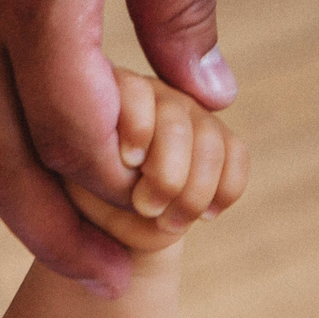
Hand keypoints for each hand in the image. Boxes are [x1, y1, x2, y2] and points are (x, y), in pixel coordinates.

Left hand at [89, 68, 246, 254]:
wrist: (112, 225)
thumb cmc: (87, 201)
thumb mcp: (81, 185)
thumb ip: (98, 168)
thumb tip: (130, 163)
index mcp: (107, 95)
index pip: (133, 92)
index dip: (137, 126)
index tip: (128, 162)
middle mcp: (150, 94)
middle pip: (176, 120)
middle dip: (167, 173)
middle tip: (147, 208)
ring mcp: (187, 112)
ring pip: (210, 139)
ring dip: (194, 191)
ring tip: (172, 223)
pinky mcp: (217, 136)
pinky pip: (236, 155)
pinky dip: (226, 189)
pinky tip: (207, 215)